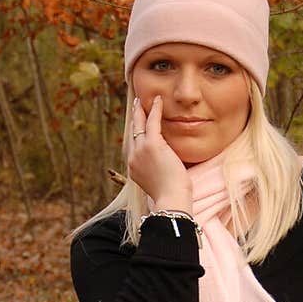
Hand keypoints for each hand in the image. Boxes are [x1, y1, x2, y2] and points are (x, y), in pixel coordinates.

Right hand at [128, 95, 192, 211]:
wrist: (170, 201)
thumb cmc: (170, 196)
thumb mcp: (159, 183)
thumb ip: (156, 172)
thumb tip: (164, 168)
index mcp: (134, 168)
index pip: (133, 146)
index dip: (135, 133)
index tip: (136, 124)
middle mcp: (133, 158)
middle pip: (132, 133)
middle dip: (134, 119)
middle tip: (136, 106)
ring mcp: (141, 151)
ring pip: (138, 125)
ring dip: (141, 110)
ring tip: (142, 100)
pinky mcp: (152, 145)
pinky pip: (152, 122)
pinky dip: (155, 110)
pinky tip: (158, 100)